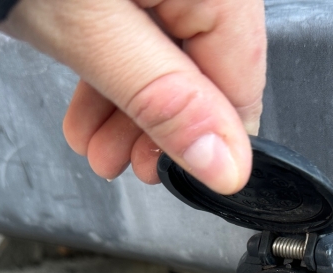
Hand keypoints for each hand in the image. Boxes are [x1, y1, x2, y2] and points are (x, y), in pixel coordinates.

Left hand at [1, 0, 265, 194]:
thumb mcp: (92, 35)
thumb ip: (166, 102)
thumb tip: (226, 165)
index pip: (241, 84)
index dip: (208, 142)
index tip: (175, 178)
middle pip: (205, 73)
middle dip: (159, 129)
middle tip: (124, 165)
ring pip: (171, 59)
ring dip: (132, 110)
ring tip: (97, 147)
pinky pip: (141, 33)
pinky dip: (115, 75)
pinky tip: (91, 111)